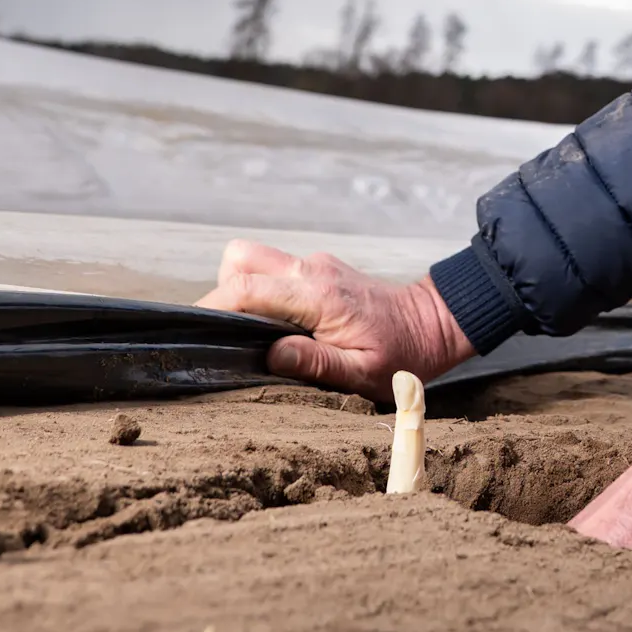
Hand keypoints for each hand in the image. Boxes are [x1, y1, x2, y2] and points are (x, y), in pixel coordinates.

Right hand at [197, 240, 472, 402]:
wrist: (434, 323)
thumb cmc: (403, 354)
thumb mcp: (362, 372)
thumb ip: (315, 364)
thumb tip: (270, 355)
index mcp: (318, 295)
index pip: (247, 287)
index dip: (214, 306)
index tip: (196, 331)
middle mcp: (313, 270)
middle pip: (240, 259)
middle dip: (221, 293)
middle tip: (225, 334)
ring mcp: (316, 265)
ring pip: (254, 260)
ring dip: (241, 291)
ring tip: (251, 334)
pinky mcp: (319, 270)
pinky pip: (274, 272)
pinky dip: (262, 293)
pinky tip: (276, 327)